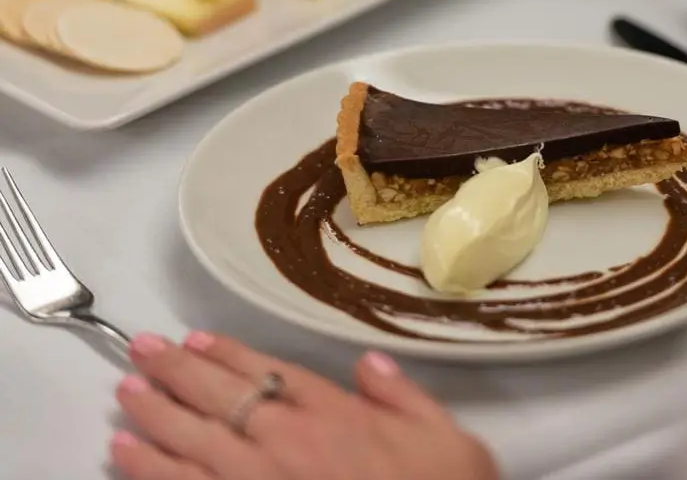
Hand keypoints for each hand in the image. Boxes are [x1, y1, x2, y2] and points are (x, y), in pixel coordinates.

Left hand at [110, 332, 497, 479]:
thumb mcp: (443, 438)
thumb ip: (402, 396)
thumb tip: (371, 364)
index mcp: (336, 416)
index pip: (271, 373)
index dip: (229, 354)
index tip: (199, 339)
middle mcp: (291, 443)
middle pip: (222, 397)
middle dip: (177, 371)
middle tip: (142, 350)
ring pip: (193, 440)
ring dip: (154, 413)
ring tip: (126, 392)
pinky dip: (150, 470)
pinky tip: (124, 453)